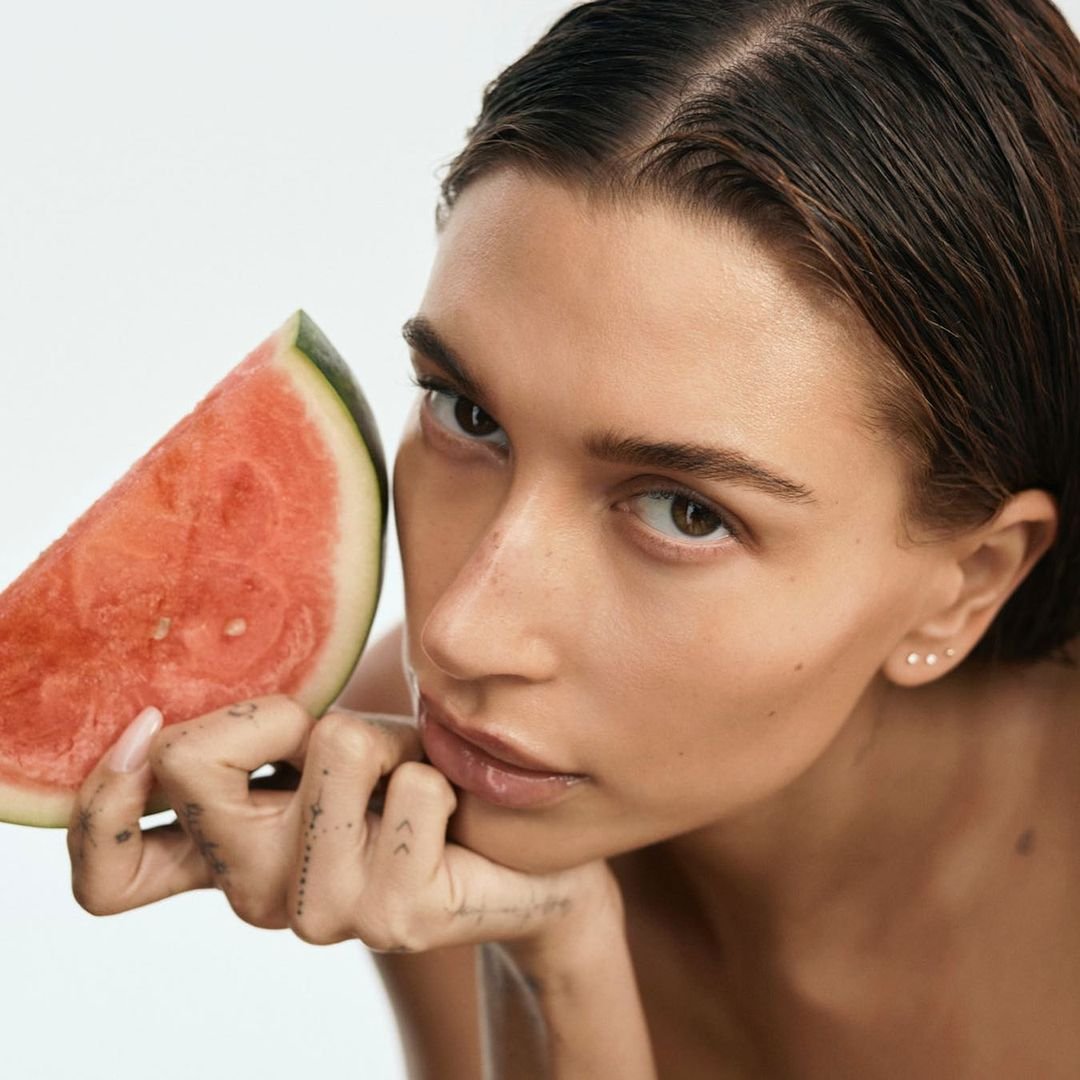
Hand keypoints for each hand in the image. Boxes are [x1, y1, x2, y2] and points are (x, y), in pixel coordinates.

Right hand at [68, 694, 617, 954]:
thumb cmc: (412, 782)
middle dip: (275, 714)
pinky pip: (405, 786)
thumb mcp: (327, 744)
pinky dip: (433, 770)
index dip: (102, 801)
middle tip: (340, 742)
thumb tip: (197, 684)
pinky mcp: (395, 919)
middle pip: (194, 769)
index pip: (110, 876)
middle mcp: (252, 894)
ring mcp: (320, 916)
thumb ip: (262, 738)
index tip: (146, 728)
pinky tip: (446, 807)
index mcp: (222, 854)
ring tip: (407, 777)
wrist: (516, 850)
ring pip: (327, 756)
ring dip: (379, 740)